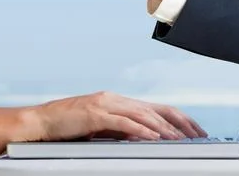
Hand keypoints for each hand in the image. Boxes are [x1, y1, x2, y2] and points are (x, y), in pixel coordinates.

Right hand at [26, 91, 205, 141]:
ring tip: (181, 140)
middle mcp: (114, 99)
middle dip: (181, 122)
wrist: (40, 123)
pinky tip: (154, 138)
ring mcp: (105, 104)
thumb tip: (143, 139)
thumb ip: (120, 131)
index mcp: (117, 101)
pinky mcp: (95, 114)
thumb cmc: (66, 128)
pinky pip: (124, 122)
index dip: (179, 119)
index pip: (156, 108)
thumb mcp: (99, 129)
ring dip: (165, 129)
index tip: (195, 131)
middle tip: (199, 135)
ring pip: (144, 114)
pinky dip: (141, 130)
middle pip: (157, 108)